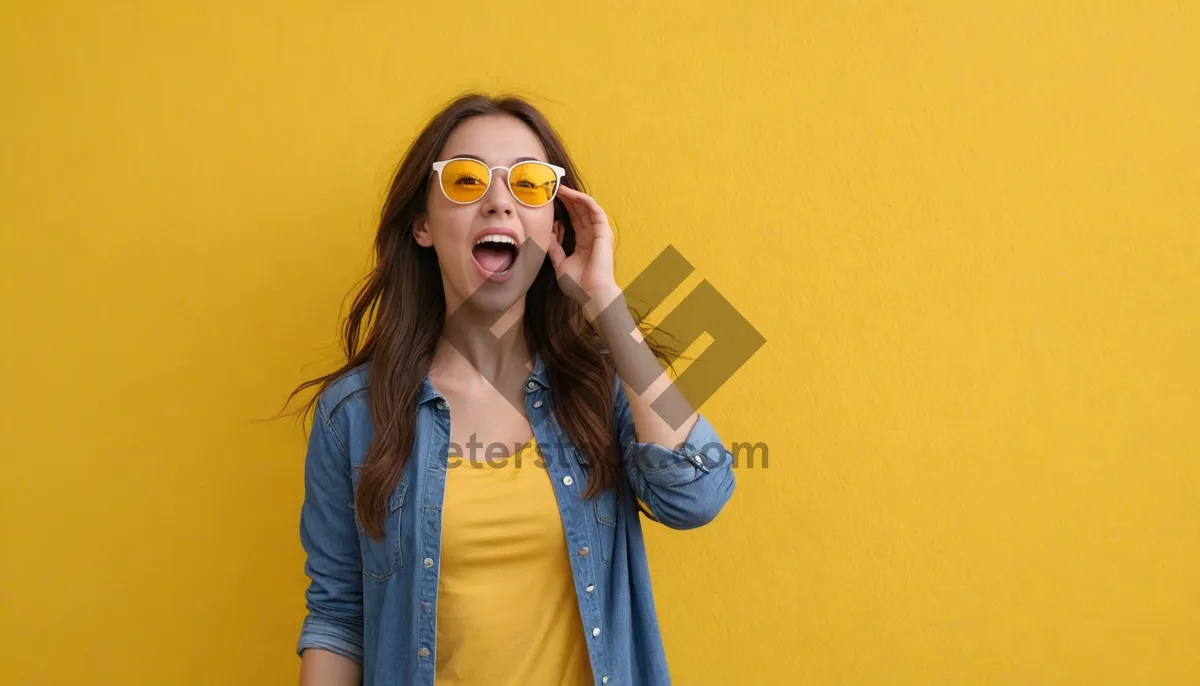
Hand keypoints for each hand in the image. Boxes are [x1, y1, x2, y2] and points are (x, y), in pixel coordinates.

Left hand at [549, 186, 621, 315]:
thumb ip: (554, 248)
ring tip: (560, 188)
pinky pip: (595, 210)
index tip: (551, 200)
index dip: (563, 208)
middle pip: (579, 211)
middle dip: (567, 198)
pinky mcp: (603, 231)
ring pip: (587, 208)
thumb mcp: (560, 263)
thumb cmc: (578, 284)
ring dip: (574, 196)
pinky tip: (572, 195)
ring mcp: (599, 233)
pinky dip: (584, 201)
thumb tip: (545, 234)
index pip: (573, 220)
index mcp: (583, 243)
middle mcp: (592, 235)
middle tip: (553, 187)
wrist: (591, 293)